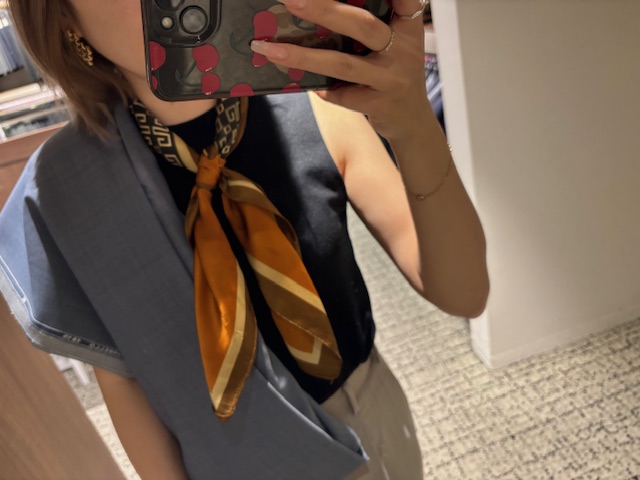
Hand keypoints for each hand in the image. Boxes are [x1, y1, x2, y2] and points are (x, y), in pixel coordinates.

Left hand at [250, 0, 431, 141]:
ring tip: (268, 49)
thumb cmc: (392, 74)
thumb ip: (366, 28)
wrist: (412, 121)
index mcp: (407, 28)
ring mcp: (391, 78)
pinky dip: (323, 90)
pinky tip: (309, 88)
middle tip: (290, 0)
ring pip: (342, 64)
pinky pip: (342, 95)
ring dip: (302, 56)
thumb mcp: (393, 46)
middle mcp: (403, 50)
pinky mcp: (379, 104)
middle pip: (361, 25)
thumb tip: (313, 11)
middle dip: (322, 10)